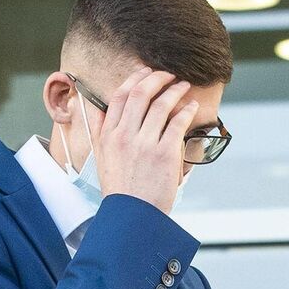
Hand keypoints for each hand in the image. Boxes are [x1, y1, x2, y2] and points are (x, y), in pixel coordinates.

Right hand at [88, 67, 199, 214]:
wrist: (132, 215)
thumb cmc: (120, 189)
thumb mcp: (101, 158)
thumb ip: (99, 132)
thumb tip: (97, 109)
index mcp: (108, 136)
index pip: (120, 97)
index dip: (135, 79)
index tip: (146, 73)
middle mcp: (124, 137)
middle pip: (140, 94)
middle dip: (157, 78)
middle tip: (168, 75)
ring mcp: (144, 144)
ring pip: (161, 104)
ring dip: (175, 90)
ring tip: (183, 87)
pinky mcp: (164, 153)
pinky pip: (178, 122)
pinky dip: (187, 110)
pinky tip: (191, 107)